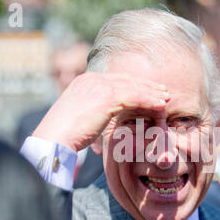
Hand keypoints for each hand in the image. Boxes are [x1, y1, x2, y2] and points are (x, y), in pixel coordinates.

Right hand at [32, 72, 169, 151]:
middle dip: (146, 86)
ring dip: (152, 93)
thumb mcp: (81, 118)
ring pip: (132, 88)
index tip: (148, 91)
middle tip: (163, 91)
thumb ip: (95, 112)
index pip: (116, 80)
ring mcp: (98, 86)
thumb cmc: (65, 136)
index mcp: (85, 82)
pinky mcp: (106, 97)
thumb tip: (104, 118)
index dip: (134, 85)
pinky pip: (133, 97)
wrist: (53, 139)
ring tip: (166, 99)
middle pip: (126, 80)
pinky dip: (149, 100)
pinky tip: (160, 105)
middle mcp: (92, 79)